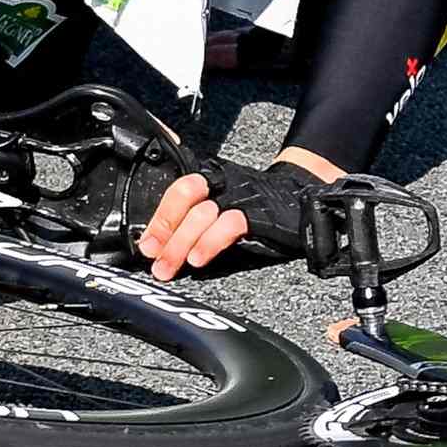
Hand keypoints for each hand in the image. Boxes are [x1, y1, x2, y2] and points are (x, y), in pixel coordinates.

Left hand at [142, 144, 341, 279]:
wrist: (302, 201)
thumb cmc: (256, 210)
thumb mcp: (220, 209)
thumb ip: (191, 223)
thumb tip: (158, 249)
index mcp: (209, 178)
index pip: (177, 188)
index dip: (158, 215)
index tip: (145, 245)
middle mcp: (222, 183)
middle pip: (184, 193)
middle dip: (163, 227)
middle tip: (153, 256)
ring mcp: (240, 197)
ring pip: (202, 213)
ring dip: (180, 244)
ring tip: (170, 268)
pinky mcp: (259, 215)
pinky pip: (230, 224)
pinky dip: (210, 242)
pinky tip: (199, 260)